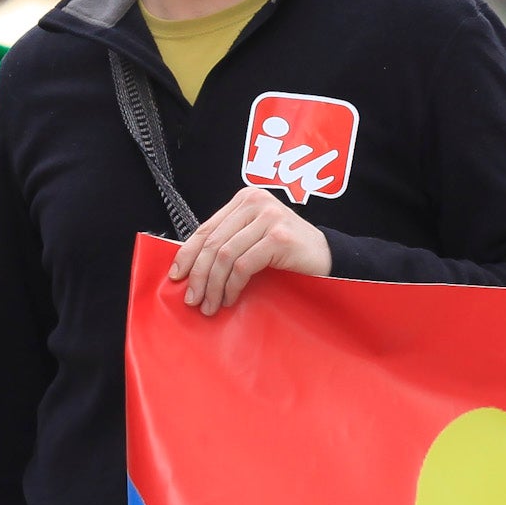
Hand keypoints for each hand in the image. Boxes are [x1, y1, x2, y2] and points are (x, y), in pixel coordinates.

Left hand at [169, 188, 331, 313]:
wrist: (328, 258)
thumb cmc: (288, 251)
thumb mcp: (254, 238)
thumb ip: (228, 241)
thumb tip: (189, 266)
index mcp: (245, 199)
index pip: (206, 228)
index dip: (187, 254)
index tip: (177, 276)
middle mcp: (255, 203)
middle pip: (213, 242)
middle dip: (198, 275)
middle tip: (192, 299)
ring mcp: (268, 218)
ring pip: (224, 256)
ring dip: (213, 285)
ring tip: (210, 304)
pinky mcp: (279, 238)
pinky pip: (243, 266)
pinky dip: (232, 286)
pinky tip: (230, 298)